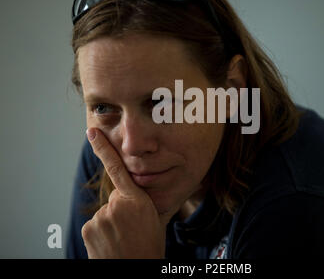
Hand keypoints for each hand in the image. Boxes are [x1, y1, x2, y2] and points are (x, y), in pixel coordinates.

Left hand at [81, 128, 167, 258]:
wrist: (136, 267)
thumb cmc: (149, 244)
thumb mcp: (156, 218)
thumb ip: (150, 199)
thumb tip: (161, 184)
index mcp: (137, 200)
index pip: (117, 167)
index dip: (103, 148)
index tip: (91, 132)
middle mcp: (117, 206)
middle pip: (114, 198)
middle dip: (120, 209)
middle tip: (130, 227)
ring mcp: (101, 218)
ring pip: (104, 212)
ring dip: (111, 222)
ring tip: (122, 237)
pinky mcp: (89, 229)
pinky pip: (95, 224)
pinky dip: (101, 232)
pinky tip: (111, 242)